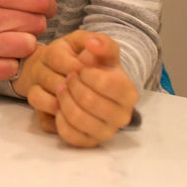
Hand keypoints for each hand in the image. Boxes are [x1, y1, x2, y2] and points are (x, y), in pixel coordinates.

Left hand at [23, 32, 136, 146]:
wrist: (82, 85)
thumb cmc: (92, 67)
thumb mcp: (99, 49)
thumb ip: (102, 43)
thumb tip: (93, 43)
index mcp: (129, 92)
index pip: (105, 83)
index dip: (85, 73)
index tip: (79, 68)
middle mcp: (121, 116)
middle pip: (89, 101)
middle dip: (72, 86)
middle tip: (67, 78)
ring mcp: (105, 132)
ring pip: (77, 119)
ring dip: (63, 100)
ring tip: (61, 89)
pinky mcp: (87, 142)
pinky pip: (68, 134)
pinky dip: (58, 117)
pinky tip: (59, 105)